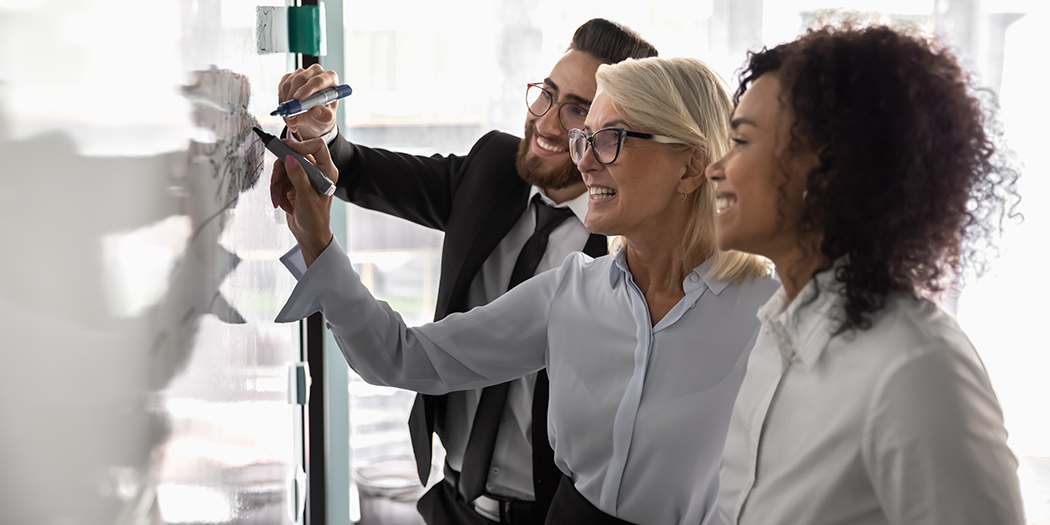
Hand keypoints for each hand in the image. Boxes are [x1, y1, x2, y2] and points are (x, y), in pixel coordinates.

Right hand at [272, 137, 339, 265]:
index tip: (285, 148)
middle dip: (281, 172)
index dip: (301, 144)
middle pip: (293, 157)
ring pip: (283, 169)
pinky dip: (277, 191)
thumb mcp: (306, 197)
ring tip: (279, 200)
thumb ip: (298, 176)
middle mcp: (316, 171)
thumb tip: (289, 158)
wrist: (309, 235)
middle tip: (275, 181)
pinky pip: (279, 180)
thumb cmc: (315, 219)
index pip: (317, 146)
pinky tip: (281, 203)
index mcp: (326, 171)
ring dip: (277, 185)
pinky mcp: (293, 184)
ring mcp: (304, 177)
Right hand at [278, 64, 338, 139]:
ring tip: (292, 119)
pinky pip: (282, 86)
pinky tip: (288, 111)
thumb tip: (316, 111)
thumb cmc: (322, 116)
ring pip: (289, 83)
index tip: (298, 100)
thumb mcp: (327, 120)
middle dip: (293, 97)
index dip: (307, 89)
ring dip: (287, 103)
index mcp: (330, 79)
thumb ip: (324, 116)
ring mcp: (302, 73)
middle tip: (291, 114)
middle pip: (301, 78)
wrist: (312, 119)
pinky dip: (282, 101)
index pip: (319, 80)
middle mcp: (316, 73)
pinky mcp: (290, 77)